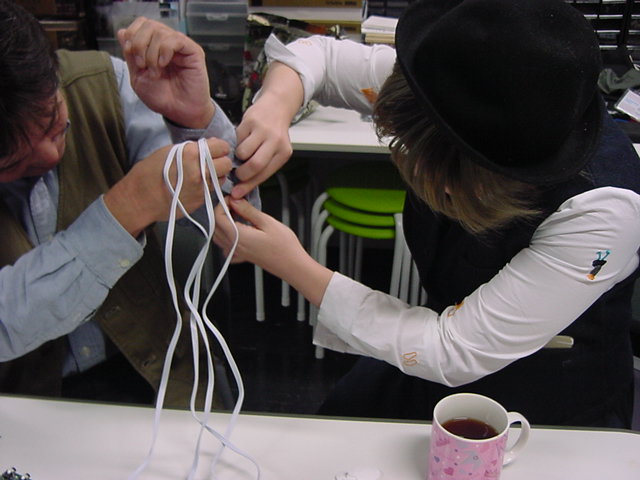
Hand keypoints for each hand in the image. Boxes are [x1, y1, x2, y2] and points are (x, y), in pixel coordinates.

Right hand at [104, 138, 231, 236]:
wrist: (140, 199)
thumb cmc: (149, 172)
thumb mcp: (168, 151)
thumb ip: (191, 148)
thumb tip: (209, 145)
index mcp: (191, 153)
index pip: (221, 146)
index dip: (219, 148)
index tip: (215, 150)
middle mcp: (200, 170)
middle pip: (227, 163)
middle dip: (222, 162)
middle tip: (213, 162)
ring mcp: (202, 187)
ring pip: (222, 178)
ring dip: (217, 175)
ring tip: (204, 174)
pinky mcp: (201, 200)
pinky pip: (214, 190)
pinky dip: (210, 186)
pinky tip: (198, 184)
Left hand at [117, 17, 213, 128]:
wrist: (179, 112)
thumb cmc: (163, 98)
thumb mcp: (138, 76)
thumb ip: (130, 55)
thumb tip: (122, 32)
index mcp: (154, 46)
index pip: (141, 24)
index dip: (132, 35)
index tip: (133, 57)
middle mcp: (167, 43)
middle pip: (148, 24)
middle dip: (139, 44)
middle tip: (142, 65)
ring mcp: (180, 46)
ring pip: (160, 31)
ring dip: (151, 53)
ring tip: (155, 71)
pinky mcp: (193, 51)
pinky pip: (175, 39)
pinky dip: (164, 51)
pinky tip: (163, 64)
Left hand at [214, 198, 331, 305]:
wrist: (292, 265)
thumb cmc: (284, 247)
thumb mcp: (267, 222)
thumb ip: (248, 211)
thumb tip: (235, 201)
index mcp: (238, 236)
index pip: (218, 217)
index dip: (222, 204)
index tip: (233, 199)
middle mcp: (234, 246)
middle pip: (216, 226)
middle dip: (222, 212)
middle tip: (236, 204)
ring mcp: (237, 253)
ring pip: (219, 236)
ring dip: (224, 223)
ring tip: (238, 214)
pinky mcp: (242, 257)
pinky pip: (226, 246)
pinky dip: (227, 237)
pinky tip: (238, 231)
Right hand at [232, 97, 292, 197]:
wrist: (277, 106)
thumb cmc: (274, 133)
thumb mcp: (274, 151)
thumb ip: (262, 168)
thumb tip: (242, 188)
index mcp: (283, 153)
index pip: (264, 174)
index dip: (248, 186)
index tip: (237, 193)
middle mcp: (276, 141)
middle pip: (255, 165)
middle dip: (242, 174)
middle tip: (237, 173)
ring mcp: (263, 130)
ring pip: (243, 152)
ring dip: (238, 157)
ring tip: (243, 153)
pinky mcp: (251, 121)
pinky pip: (237, 139)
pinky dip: (237, 143)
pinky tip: (244, 138)